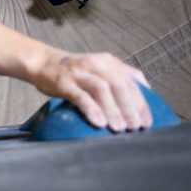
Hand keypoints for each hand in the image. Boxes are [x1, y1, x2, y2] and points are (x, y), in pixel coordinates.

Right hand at [32, 53, 151, 131]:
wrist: (44, 63)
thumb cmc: (76, 71)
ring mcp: (79, 73)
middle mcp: (96, 64)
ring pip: (101, 89)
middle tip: (134, 127)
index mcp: (108, 62)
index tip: (147, 122)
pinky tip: (98, 122)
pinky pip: (79, 95)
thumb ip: (122, 75)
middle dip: (129, 108)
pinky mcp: (64, 82)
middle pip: (118, 85)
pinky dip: (91, 108)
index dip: (141, 103)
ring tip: (119, 128)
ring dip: (113, 110)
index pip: (131, 82)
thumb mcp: (101, 68)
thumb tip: (147, 90)